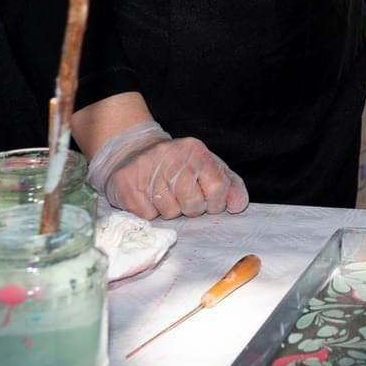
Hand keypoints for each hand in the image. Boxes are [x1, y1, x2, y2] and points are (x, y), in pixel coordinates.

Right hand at [86, 119, 249, 219]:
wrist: (135, 151)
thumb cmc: (178, 164)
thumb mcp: (208, 166)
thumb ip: (230, 185)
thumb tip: (238, 206)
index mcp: (197, 151)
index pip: (218, 189)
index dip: (215, 203)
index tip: (209, 202)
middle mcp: (172, 157)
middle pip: (193, 204)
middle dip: (190, 208)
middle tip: (182, 197)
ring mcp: (147, 168)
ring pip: (170, 212)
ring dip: (169, 210)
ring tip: (164, 194)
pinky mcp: (126, 182)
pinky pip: (147, 215)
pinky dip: (150, 212)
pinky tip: (148, 197)